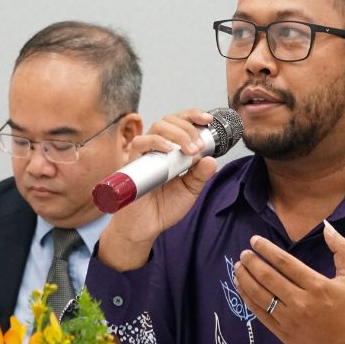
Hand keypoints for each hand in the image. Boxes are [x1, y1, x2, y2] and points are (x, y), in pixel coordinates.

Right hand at [98, 109, 217, 270]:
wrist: (146, 227)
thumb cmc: (165, 207)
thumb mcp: (190, 190)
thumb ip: (201, 175)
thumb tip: (211, 159)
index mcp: (171, 150)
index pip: (180, 122)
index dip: (193, 115)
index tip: (208, 120)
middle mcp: (157, 147)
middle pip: (169, 120)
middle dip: (188, 127)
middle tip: (198, 146)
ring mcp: (144, 153)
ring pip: (157, 126)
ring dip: (177, 133)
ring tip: (190, 150)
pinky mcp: (133, 163)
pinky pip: (140, 143)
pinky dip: (156, 142)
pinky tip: (169, 150)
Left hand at [233, 221, 344, 343]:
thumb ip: (342, 249)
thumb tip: (327, 226)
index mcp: (317, 285)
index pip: (284, 262)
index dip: (266, 249)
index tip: (254, 240)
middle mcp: (300, 301)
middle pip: (268, 277)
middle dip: (252, 262)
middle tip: (243, 254)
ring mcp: (289, 319)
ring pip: (260, 295)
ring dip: (245, 279)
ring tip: (238, 268)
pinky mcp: (283, 333)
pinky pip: (260, 313)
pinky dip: (248, 299)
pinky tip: (242, 288)